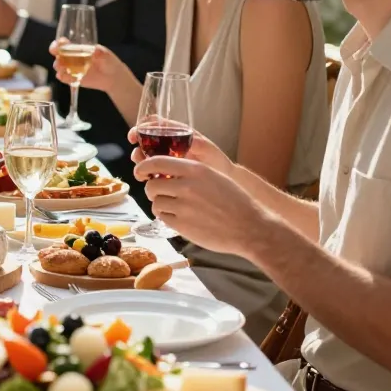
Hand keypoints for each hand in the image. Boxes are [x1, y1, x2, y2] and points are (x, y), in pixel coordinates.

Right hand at [50, 39, 124, 91]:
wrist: (112, 78)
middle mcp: (72, 56)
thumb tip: (96, 50)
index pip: (64, 43)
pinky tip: (72, 79)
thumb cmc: (109, 62)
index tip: (58, 44)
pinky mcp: (73, 78)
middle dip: (55, 53)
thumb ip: (101, 53)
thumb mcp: (106, 55)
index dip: (59, 43)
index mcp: (78, 48)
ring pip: (59, 66)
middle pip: (58, 53)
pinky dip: (65, 78)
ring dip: (59, 67)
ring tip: (64, 69)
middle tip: (58, 56)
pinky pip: (64, 78)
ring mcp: (71, 68)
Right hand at [127, 123, 234, 176]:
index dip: (140, 127)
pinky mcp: (166, 172)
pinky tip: (150, 180)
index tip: (133, 137)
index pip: (153, 124)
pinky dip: (148, 174)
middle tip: (138, 159)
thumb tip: (182, 142)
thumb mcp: (206, 149)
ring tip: (144, 173)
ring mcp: (166, 158)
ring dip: (140, 163)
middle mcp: (168, 144)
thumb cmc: (216, 161)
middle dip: (137, 150)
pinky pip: (152, 171)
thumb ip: (194, 143)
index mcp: (176, 133)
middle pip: (145, 142)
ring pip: (146, 157)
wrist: (222, 179)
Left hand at [134, 157, 264, 256]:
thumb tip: (164, 170)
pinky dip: (166, 217)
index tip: (140, 172)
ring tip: (173, 207)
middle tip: (159, 193)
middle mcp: (186, 186)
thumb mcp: (214, 177)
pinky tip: (178, 217)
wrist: (251, 228)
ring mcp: (183, 207)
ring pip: (155, 202)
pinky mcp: (182, 226)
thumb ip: (190, 172)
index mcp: (195, 170)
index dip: (143, 167)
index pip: (156, 162)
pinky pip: (162, 217)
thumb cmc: (235, 201)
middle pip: (151, 185)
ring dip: (159, 204)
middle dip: (152, 189)